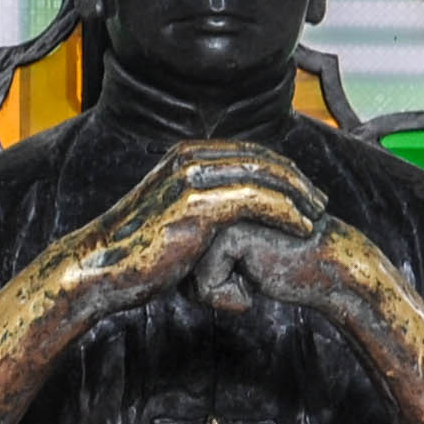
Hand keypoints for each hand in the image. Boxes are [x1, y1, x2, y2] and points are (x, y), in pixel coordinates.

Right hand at [45, 143, 324, 322]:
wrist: (101, 269)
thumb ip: (201, 215)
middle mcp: (189, 159)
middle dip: (296, 180)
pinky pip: (255, 199)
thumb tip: (225, 230)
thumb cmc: (134, 257)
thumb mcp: (173, 224)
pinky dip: (284, 211)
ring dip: (297, 195)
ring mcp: (193, 178)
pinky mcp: (197, 203)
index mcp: (185, 158)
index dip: (282, 172)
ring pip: (263, 176)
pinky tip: (303, 227)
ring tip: (318, 217)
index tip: (306, 194)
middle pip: (261, 160)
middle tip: (322, 203)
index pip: (248, 154)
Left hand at [194, 214, 388, 318]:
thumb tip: (166, 272)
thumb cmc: (281, 266)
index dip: (205, 280)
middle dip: (209, 286)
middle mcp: (209, 205)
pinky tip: (259, 276)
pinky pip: (205, 283)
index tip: (240, 270)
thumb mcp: (229, 258)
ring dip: (219, 291)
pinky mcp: (232, 231)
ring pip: (189, 276)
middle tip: (247, 274)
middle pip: (180, 266)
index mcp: (206, 202)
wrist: (326, 266)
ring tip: (254, 272)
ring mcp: (218, 219)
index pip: (179, 260)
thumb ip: (196, 252)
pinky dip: (230, 296)